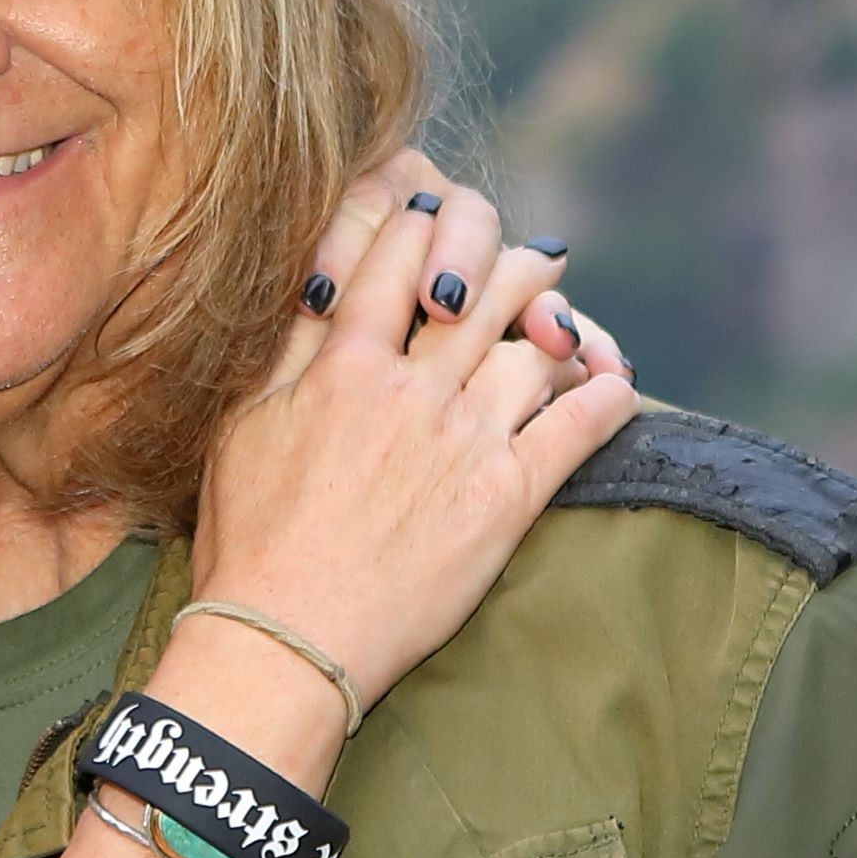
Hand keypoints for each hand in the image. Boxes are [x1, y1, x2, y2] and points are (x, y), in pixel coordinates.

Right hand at [201, 164, 644, 712]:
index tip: (438, 219)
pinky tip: (612, 378)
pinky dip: (606, 390)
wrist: (290, 638)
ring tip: (564, 319)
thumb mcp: (244, 427)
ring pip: (537, 343)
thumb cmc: (251, 541)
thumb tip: (322, 286)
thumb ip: (289, 351)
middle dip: (509, 259)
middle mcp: (412, 390)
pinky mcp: (508, 497)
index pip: (397, 256)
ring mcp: (466, 440)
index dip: (423, 225)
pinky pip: (581, 423)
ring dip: (559, 319)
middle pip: (483, 285)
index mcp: (343, 365)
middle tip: (529, 258)